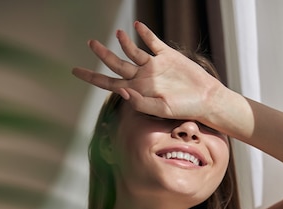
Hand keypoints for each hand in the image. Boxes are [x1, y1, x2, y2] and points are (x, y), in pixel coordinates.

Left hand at [72, 21, 220, 121]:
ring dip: (124, 41)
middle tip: (90, 42)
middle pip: (116, 64)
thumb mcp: (161, 109)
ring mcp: (154, 65)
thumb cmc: (185, 109)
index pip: (109, 83)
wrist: (206, 98)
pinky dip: (145, 33)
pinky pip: (152, 41)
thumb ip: (140, 102)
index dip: (92, 77)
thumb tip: (121, 91)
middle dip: (102, 54)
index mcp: (137, 91)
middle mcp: (143, 77)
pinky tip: (137, 26)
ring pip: (132, 51)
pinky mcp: (167, 55)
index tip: (75, 71)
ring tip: (117, 33)